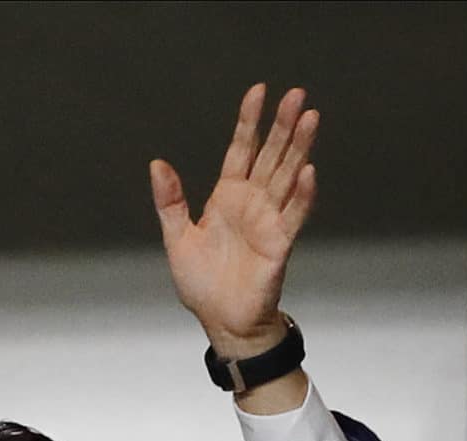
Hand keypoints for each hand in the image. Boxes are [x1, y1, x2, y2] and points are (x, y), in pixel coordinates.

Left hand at [150, 83, 319, 359]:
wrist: (222, 322)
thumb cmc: (202, 285)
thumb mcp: (177, 238)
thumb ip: (170, 201)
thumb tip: (157, 164)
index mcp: (227, 197)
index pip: (241, 149)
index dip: (249, 121)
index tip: (258, 91)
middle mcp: (252, 203)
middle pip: (271, 155)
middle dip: (282, 125)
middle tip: (296, 94)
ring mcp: (268, 221)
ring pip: (288, 176)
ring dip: (299, 148)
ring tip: (310, 117)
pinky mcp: (279, 244)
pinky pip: (294, 215)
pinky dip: (302, 195)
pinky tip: (309, 172)